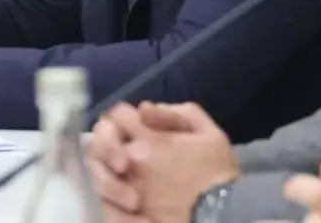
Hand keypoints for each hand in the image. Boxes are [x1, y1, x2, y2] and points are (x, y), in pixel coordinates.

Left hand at [89, 101, 240, 222]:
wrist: (224, 212)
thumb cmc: (218, 172)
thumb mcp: (208, 132)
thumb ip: (176, 114)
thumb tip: (145, 109)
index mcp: (150, 139)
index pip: (117, 115)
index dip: (122, 116)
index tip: (132, 123)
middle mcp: (133, 162)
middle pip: (98, 142)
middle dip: (105, 141)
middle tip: (118, 149)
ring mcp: (129, 189)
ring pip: (96, 173)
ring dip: (102, 169)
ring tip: (118, 175)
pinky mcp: (131, 215)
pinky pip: (104, 205)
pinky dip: (104, 200)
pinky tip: (114, 198)